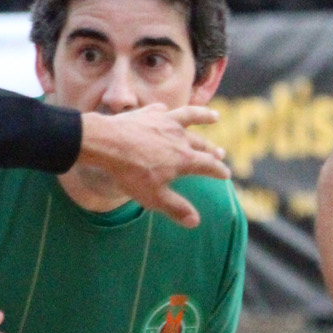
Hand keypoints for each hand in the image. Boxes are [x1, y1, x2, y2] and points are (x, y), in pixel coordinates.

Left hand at [76, 105, 231, 227]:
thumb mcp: (153, 197)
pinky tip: (167, 110)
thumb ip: (176, 208)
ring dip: (203, 116)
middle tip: (220, 153)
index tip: (226, 175)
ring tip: (214, 117)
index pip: (209, 165)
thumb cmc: (130, 173)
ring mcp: (165, 122)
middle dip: (212, 150)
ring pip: (190, 116)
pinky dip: (168, 111)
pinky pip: (163, 110)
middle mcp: (180, 137)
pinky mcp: (149, 113)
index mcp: (184, 159)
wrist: (106, 144)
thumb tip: (196, 222)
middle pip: (202, 144)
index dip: (219, 171)